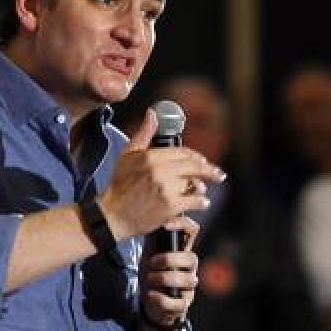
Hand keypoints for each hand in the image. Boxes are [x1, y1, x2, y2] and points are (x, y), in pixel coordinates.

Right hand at [99, 109, 225, 240]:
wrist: (112, 216)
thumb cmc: (118, 186)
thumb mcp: (127, 156)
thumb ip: (143, 134)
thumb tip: (152, 114)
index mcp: (151, 157)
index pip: (183, 152)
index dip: (196, 156)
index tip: (203, 161)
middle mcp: (160, 171)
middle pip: (194, 167)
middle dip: (209, 170)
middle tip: (218, 174)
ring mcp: (166, 189)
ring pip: (194, 184)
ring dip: (201, 188)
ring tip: (201, 190)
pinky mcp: (171, 207)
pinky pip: (194, 201)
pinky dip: (201, 202)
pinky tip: (202, 202)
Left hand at [140, 215, 198, 327]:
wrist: (151, 301)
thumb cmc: (153, 273)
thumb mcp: (150, 252)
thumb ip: (152, 235)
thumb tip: (145, 210)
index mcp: (181, 251)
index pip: (192, 231)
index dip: (182, 224)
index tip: (164, 225)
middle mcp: (189, 269)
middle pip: (192, 258)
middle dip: (170, 259)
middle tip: (151, 262)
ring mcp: (188, 288)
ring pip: (189, 281)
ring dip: (164, 278)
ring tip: (149, 279)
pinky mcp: (182, 305)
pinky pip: (179, 304)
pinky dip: (162, 299)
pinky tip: (150, 295)